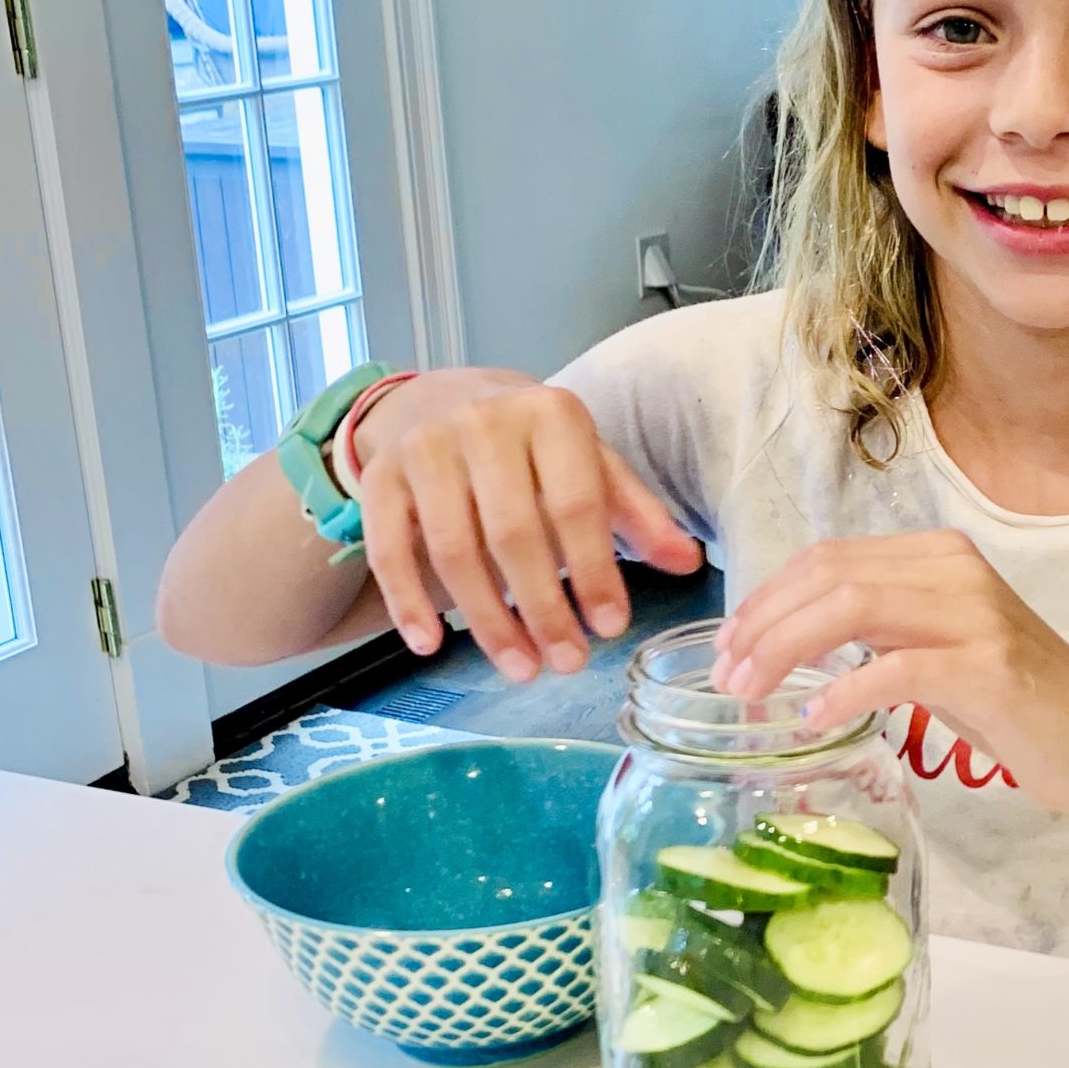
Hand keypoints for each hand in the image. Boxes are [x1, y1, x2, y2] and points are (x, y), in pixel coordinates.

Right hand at [355, 378, 700, 679]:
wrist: (444, 400)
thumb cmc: (534, 448)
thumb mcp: (591, 465)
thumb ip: (636, 514)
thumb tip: (688, 562)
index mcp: (552, 415)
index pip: (577, 504)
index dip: (595, 571)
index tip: (611, 628)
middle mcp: (485, 423)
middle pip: (514, 533)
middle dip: (543, 608)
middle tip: (568, 664)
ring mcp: (425, 448)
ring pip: (453, 549)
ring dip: (487, 620)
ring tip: (521, 667)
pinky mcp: (380, 477)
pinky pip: (388, 548)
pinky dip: (408, 602)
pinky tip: (430, 645)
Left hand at [710, 531, 1068, 818]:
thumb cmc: (1015, 705)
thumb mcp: (937, 649)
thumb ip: (880, 630)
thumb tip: (793, 637)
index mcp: (938, 556)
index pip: (828, 559)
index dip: (767, 598)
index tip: (728, 645)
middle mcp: (955, 569)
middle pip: (830, 576)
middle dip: (763, 623)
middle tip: (726, 676)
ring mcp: (975, 615)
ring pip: (853, 607)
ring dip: (786, 649)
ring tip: (751, 693)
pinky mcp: (989, 668)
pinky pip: (897, 668)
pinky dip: (845, 691)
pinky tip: (815, 717)